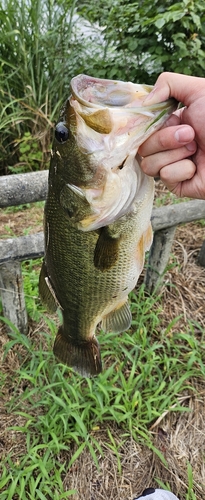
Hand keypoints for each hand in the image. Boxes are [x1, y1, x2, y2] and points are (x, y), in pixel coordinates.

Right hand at [138, 72, 204, 198]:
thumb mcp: (199, 90)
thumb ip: (167, 84)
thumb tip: (143, 103)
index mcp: (172, 122)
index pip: (141, 126)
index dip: (142, 124)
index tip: (151, 120)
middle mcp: (170, 144)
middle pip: (142, 146)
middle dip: (164, 138)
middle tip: (190, 134)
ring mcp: (174, 165)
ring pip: (148, 163)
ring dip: (173, 153)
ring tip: (196, 148)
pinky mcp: (179, 185)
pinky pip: (165, 177)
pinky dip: (182, 169)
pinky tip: (197, 167)